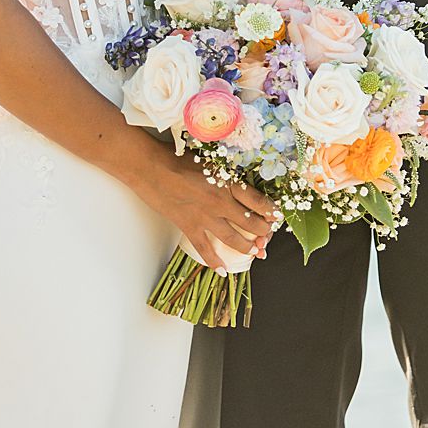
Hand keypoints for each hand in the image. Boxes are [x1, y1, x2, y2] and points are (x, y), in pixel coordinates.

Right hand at [139, 147, 278, 271]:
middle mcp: (221, 202)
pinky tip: (222, 270)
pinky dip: (214, 261)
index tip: (276, 216)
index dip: (270, 211)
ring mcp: (205, 217)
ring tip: (255, 252)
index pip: (258, 201)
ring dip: (246, 248)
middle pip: (250, 223)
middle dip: (263, 233)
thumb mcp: (210, 159)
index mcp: (228, 182)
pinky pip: (205, 249)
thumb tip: (236, 181)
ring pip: (233, 239)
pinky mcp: (189, 227)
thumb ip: (225, 172)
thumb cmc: (178, 157)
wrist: (152, 167)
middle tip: (268, 237)